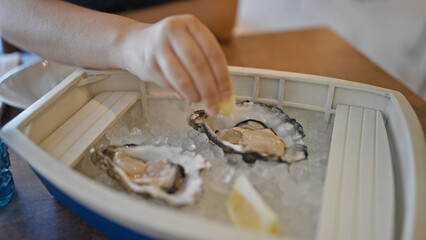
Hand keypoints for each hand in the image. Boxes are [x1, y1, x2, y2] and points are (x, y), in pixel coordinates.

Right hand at [117, 14, 232, 115]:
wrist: (133, 43)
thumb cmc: (169, 45)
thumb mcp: (189, 42)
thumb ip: (206, 63)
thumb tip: (221, 94)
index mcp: (191, 24)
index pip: (213, 53)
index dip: (222, 78)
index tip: (227, 95)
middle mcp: (174, 31)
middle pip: (198, 66)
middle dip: (209, 91)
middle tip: (215, 107)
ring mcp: (159, 47)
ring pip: (182, 78)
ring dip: (194, 95)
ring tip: (200, 102)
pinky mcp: (148, 63)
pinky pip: (170, 84)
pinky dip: (181, 94)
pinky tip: (186, 96)